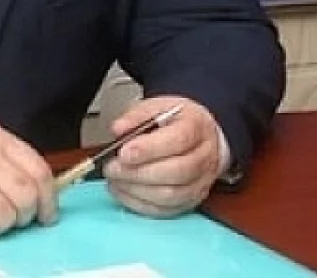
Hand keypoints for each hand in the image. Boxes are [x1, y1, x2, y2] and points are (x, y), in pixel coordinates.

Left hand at [102, 96, 223, 216]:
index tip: (124, 152)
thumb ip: (136, 116)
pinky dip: (140, 204)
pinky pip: (165, 210)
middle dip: (138, 173)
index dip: (149, 149)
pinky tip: (124, 191)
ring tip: (115, 179)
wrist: (200, 136)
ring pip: (171, 195)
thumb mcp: (157, 107)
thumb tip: (119, 129)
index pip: (178, 140)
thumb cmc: (176, 121)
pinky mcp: (191, 200)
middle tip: (112, 168)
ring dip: (137, 190)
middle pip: (176, 172)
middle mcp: (205, 156)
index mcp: (197, 126)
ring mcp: (201, 181)